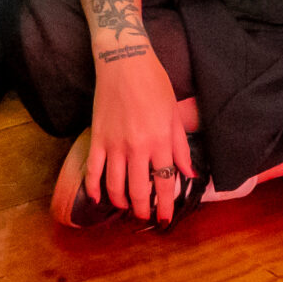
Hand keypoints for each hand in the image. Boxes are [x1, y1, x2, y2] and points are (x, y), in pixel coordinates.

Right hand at [86, 49, 189, 221]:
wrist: (124, 62)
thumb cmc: (154, 84)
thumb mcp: (174, 114)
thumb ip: (180, 146)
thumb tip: (189, 172)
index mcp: (160, 141)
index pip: (165, 183)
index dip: (165, 205)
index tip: (164, 219)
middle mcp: (137, 147)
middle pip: (139, 191)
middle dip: (143, 209)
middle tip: (145, 216)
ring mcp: (114, 145)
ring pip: (115, 186)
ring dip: (121, 203)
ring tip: (126, 208)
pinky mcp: (97, 138)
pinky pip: (93, 171)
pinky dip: (93, 189)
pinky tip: (97, 199)